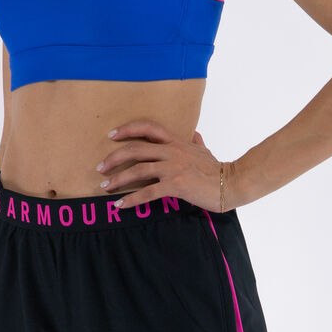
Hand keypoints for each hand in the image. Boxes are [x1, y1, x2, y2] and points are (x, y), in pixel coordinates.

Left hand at [96, 119, 233, 211]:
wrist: (231, 183)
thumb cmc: (217, 168)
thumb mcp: (204, 150)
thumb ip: (195, 141)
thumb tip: (194, 133)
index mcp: (176, 141)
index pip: (148, 127)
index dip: (127, 129)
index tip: (112, 135)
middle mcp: (171, 151)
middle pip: (135, 149)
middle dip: (113, 158)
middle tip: (100, 168)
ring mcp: (173, 168)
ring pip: (138, 170)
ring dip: (117, 179)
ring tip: (105, 187)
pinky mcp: (176, 185)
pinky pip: (147, 193)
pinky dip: (131, 199)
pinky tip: (120, 205)